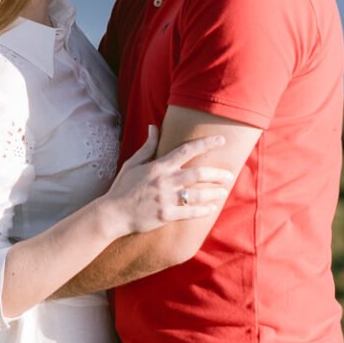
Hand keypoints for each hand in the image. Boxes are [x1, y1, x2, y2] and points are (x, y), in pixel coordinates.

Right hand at [101, 125, 234, 234]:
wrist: (113, 213)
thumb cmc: (123, 187)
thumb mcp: (133, 163)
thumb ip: (148, 146)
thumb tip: (153, 127)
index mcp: (158, 166)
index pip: (186, 150)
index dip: (206, 144)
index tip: (221, 140)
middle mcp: (165, 181)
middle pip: (198, 173)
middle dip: (218, 173)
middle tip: (230, 174)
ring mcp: (166, 199)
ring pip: (198, 194)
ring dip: (214, 192)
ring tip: (224, 191)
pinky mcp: (166, 215)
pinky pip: (190, 212)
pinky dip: (204, 210)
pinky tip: (212, 208)